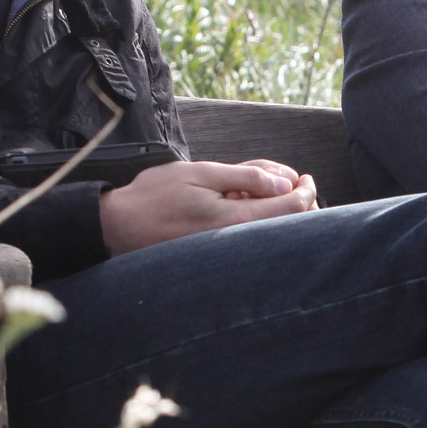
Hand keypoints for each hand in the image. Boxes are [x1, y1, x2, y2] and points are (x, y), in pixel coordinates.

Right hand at [98, 159, 317, 253]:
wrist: (120, 227)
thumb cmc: (156, 196)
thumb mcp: (202, 173)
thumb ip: (246, 177)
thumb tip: (285, 185)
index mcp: (237, 220)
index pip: (292, 208)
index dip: (306, 190)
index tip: (305, 177)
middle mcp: (238, 241)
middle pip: (288, 225)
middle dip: (296, 201)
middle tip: (289, 180)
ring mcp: (228, 251)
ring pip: (270, 230)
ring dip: (274, 208)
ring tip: (254, 186)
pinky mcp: (218, 254)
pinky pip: (250, 236)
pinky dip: (255, 218)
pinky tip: (238, 201)